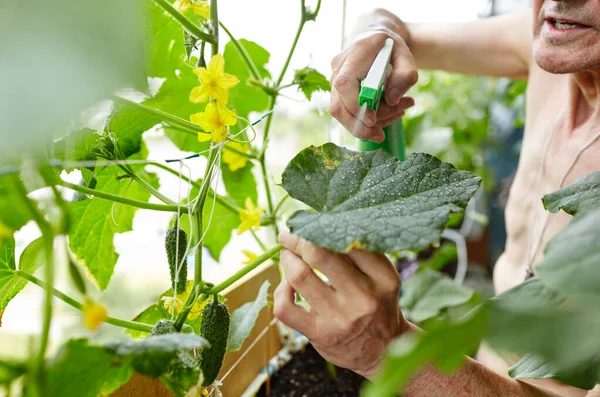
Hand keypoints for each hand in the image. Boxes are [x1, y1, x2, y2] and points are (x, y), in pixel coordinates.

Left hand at [273, 231, 408, 378]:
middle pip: (320, 255)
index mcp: (382, 278)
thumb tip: (324, 226)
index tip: (312, 223)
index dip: (324, 227)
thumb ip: (362, 255)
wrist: (382, 352)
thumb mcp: (382, 278)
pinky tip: (287, 285)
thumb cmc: (377, 305)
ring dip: (287, 259)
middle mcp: (363, 297)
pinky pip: (286, 307)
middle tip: (288, 234)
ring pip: (300, 276)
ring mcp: (339, 318)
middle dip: (298, 240)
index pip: (349, 242)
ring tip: (286, 254)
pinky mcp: (319, 334)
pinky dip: (280, 290)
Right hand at [330, 9, 417, 142]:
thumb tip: (392, 99)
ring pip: (340, 112)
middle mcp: (339, 68)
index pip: (345, 84)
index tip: (373, 121)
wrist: (374, 36)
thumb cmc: (391, 46)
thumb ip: (404, 75)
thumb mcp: (406, 55)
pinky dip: (366, 120)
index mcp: (355, 54)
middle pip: (338, 105)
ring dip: (366, 125)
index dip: (356, 106)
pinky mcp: (338, 92)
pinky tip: (389, 112)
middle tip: (382, 135)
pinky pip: (347, 112)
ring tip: (398, 113)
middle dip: (359, 126)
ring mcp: (334, 80)